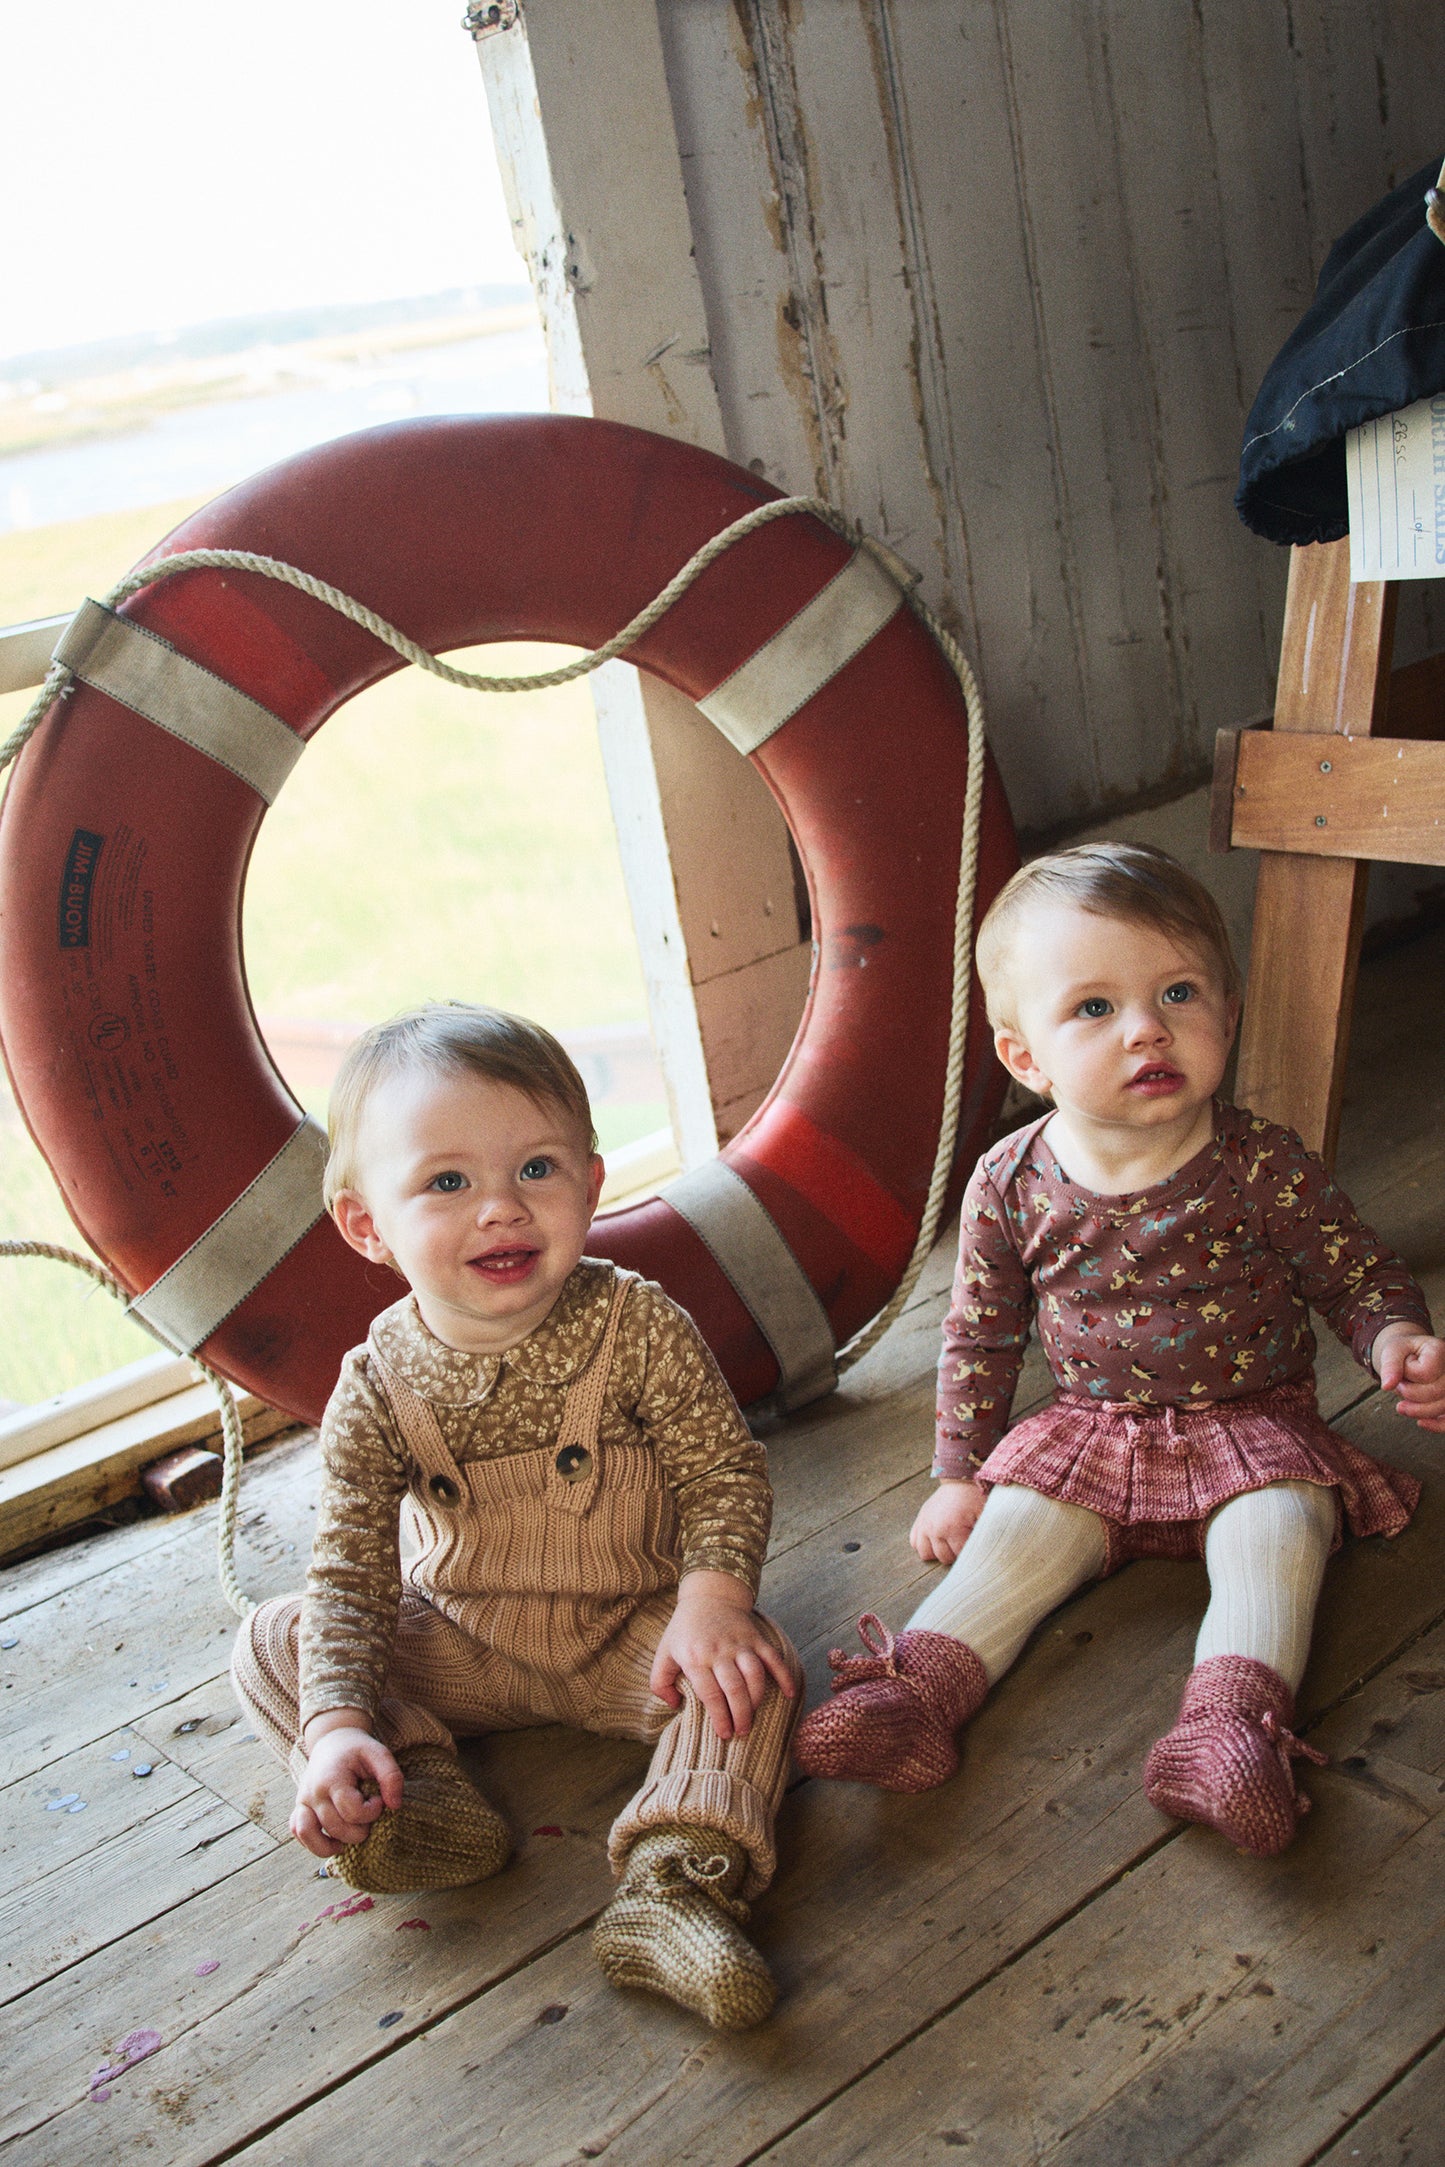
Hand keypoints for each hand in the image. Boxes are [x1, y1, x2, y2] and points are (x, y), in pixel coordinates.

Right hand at [291, 1711, 402, 1857]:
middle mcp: (314, 1793)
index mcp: (333, 1779)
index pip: (352, 1812)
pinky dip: (313, 1843)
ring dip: (334, 1844)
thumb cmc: (357, 1750)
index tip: (378, 1800)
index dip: (372, 1812)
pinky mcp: (300, 1808)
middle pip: (336, 1828)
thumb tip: (394, 1806)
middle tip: (368, 1815)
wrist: (332, 1741)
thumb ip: (392, 1777)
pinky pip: (298, 1833)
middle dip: (360, 1829)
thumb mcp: (379, 1754)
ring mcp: (303, 1802)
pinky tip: (334, 1841)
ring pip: (310, 1836)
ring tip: (351, 1836)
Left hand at [649, 1570, 796, 1741]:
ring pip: (754, 1674)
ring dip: (757, 1699)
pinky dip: (784, 1675)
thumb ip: (660, 1682)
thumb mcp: (664, 1653)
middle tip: (741, 1731)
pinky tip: (789, 1693)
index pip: (709, 1693)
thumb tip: (675, 1705)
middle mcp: (719, 1651)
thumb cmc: (684, 1631)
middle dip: (740, 1714)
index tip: (724, 1733)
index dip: (719, 1716)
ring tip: (754, 1717)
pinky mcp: (755, 1638)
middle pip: (734, 1688)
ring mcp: (739, 1643)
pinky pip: (773, 1657)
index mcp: (695, 1658)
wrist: (708, 1596)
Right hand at [911, 1478, 986, 1564]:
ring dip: (937, 1552)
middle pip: (943, 1557)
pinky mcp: (920, 1520)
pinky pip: (914, 1542)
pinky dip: (924, 1544)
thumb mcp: (986, 1515)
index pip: (960, 1556)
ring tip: (948, 1543)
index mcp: (953, 1528)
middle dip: (955, 1553)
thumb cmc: (974, 1498)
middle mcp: (935, 1528)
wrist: (960, 1480)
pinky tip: (935, 1539)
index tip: (974, 1543)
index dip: (969, 1552)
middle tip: (963, 1542)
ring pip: (925, 1553)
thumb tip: (984, 1552)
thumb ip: (985, 1535)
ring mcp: (925, 1524)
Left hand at [1373, 1323, 1444, 1432]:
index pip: (1425, 1372)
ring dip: (1418, 1410)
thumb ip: (1390, 1365)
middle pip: (1437, 1392)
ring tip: (1404, 1401)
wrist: (1411, 1357)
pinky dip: (1436, 1425)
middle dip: (1410, 1394)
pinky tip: (1421, 1422)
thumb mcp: (1392, 1351)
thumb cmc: (1403, 1353)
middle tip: (1400, 1385)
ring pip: (1443, 1407)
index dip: (1408, 1375)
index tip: (1402, 1368)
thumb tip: (1387, 1386)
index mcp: (1439, 1350)